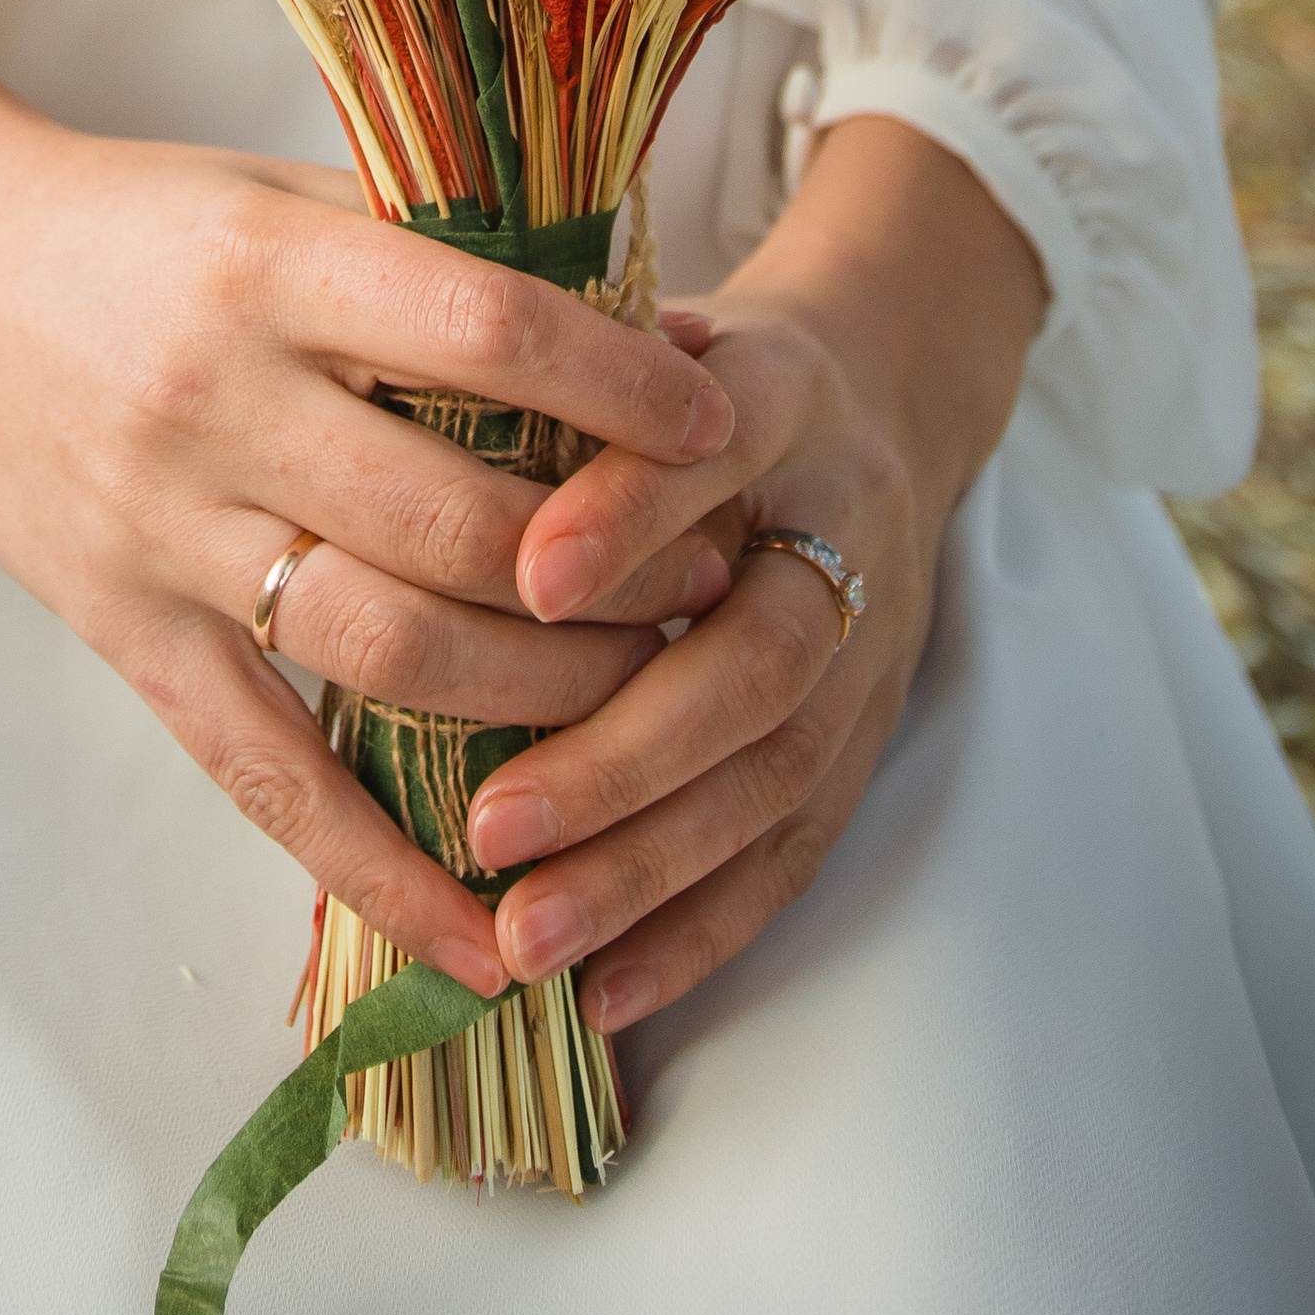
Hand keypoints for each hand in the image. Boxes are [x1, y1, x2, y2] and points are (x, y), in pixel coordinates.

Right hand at [0, 41, 737, 994]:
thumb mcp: (277, 192)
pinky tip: (481, 941)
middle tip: (708, 584)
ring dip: (539, 701)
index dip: (616, 389)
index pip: (482, 333)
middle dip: (608, 574)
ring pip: (388, 655)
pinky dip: (377, 873)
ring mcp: (165, 533)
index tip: (717, 421)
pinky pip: (264, 778)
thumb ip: (426, 257)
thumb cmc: (130, 220)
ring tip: (641, 698)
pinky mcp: (123, 633)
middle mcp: (220, 406)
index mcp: (271, 271)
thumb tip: (626, 320)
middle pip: (456, 526)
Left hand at [463, 117, 1045, 1027]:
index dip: (626, 516)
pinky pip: (790, 853)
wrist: (874, 390)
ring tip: (526, 931)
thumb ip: (562, 358)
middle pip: (757, 661)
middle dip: (622, 753)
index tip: (526, 574)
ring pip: (771, 780)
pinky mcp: (864, 740)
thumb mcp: (644, 323)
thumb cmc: (700, 364)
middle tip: (492, 822)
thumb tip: (439, 374)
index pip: (707, 454)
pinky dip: (700, 931)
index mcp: (780, 395)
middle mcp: (841, 530)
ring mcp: (866, 651)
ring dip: (647, 870)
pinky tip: (606, 992)